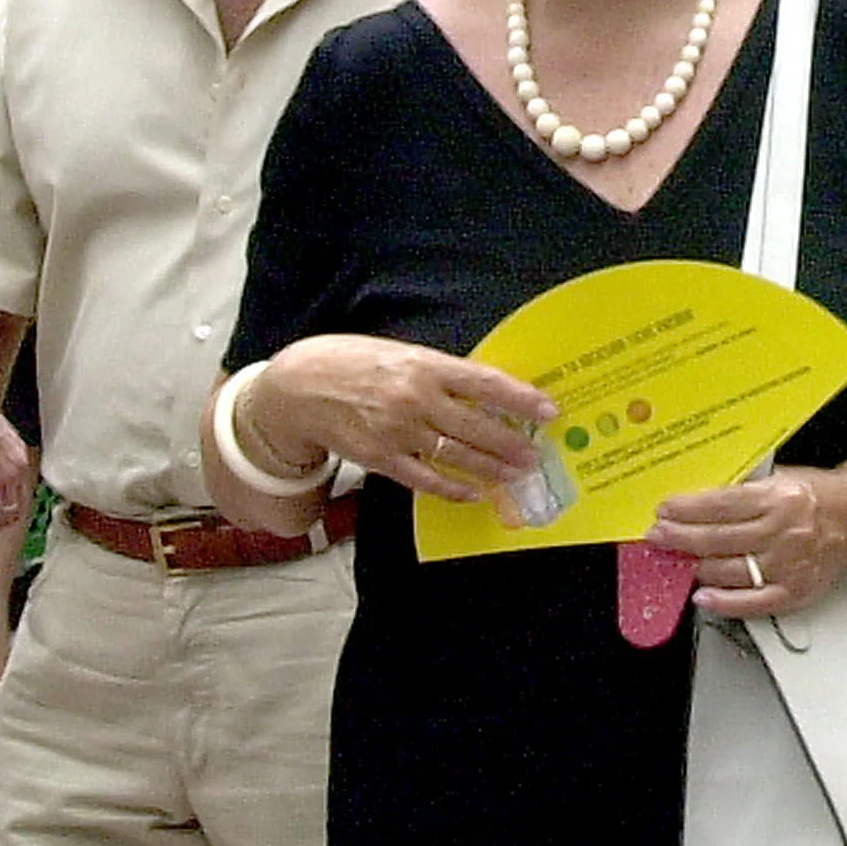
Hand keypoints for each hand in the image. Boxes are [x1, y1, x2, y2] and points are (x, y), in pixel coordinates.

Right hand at [246, 335, 555, 502]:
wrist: (298, 387)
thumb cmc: (351, 363)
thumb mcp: (399, 353)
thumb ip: (437, 373)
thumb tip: (481, 393)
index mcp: (423, 364)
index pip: (484, 383)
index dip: (520, 399)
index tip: (548, 409)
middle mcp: (415, 397)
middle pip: (478, 426)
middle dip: (512, 443)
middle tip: (535, 454)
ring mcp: (398, 431)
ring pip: (458, 455)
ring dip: (491, 468)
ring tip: (514, 474)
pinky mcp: (381, 458)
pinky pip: (426, 479)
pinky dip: (453, 488)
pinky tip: (473, 492)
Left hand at [644, 465, 846, 614]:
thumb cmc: (815, 496)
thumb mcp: (778, 477)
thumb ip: (741, 490)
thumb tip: (694, 502)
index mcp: (779, 498)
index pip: (722, 505)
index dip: (687, 509)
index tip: (664, 511)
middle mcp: (785, 533)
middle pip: (720, 539)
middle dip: (680, 538)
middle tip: (657, 536)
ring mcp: (790, 566)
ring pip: (730, 571)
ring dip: (696, 567)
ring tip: (674, 560)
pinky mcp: (796, 592)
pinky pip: (754, 602)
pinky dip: (725, 602)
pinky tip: (703, 596)